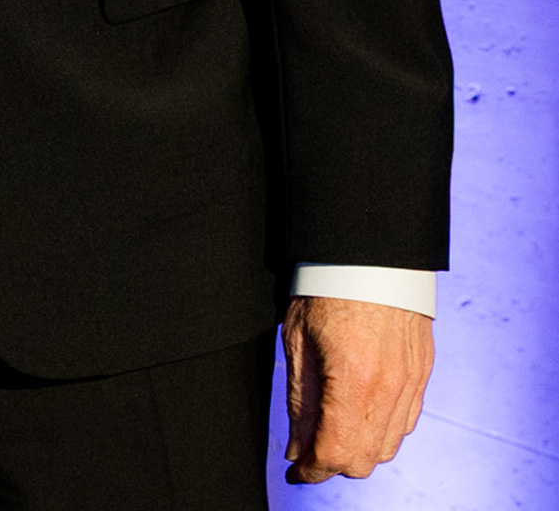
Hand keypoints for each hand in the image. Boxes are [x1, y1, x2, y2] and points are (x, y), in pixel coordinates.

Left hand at [283, 295, 433, 483]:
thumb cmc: (327, 285)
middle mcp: (390, 388)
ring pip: (389, 445)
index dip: (312, 470)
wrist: (369, 250)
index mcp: (354, 380)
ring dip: (361, 447)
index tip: (297, 470)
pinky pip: (407, 420)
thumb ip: (300, 402)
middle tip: (310, 448)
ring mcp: (412, 381)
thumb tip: (298, 450)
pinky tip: (362, 411)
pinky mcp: (422, 371)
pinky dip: (383, 428)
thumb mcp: (298, 340)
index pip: (336, 453)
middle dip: (335, 461)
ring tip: (333, 428)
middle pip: (366, 459)